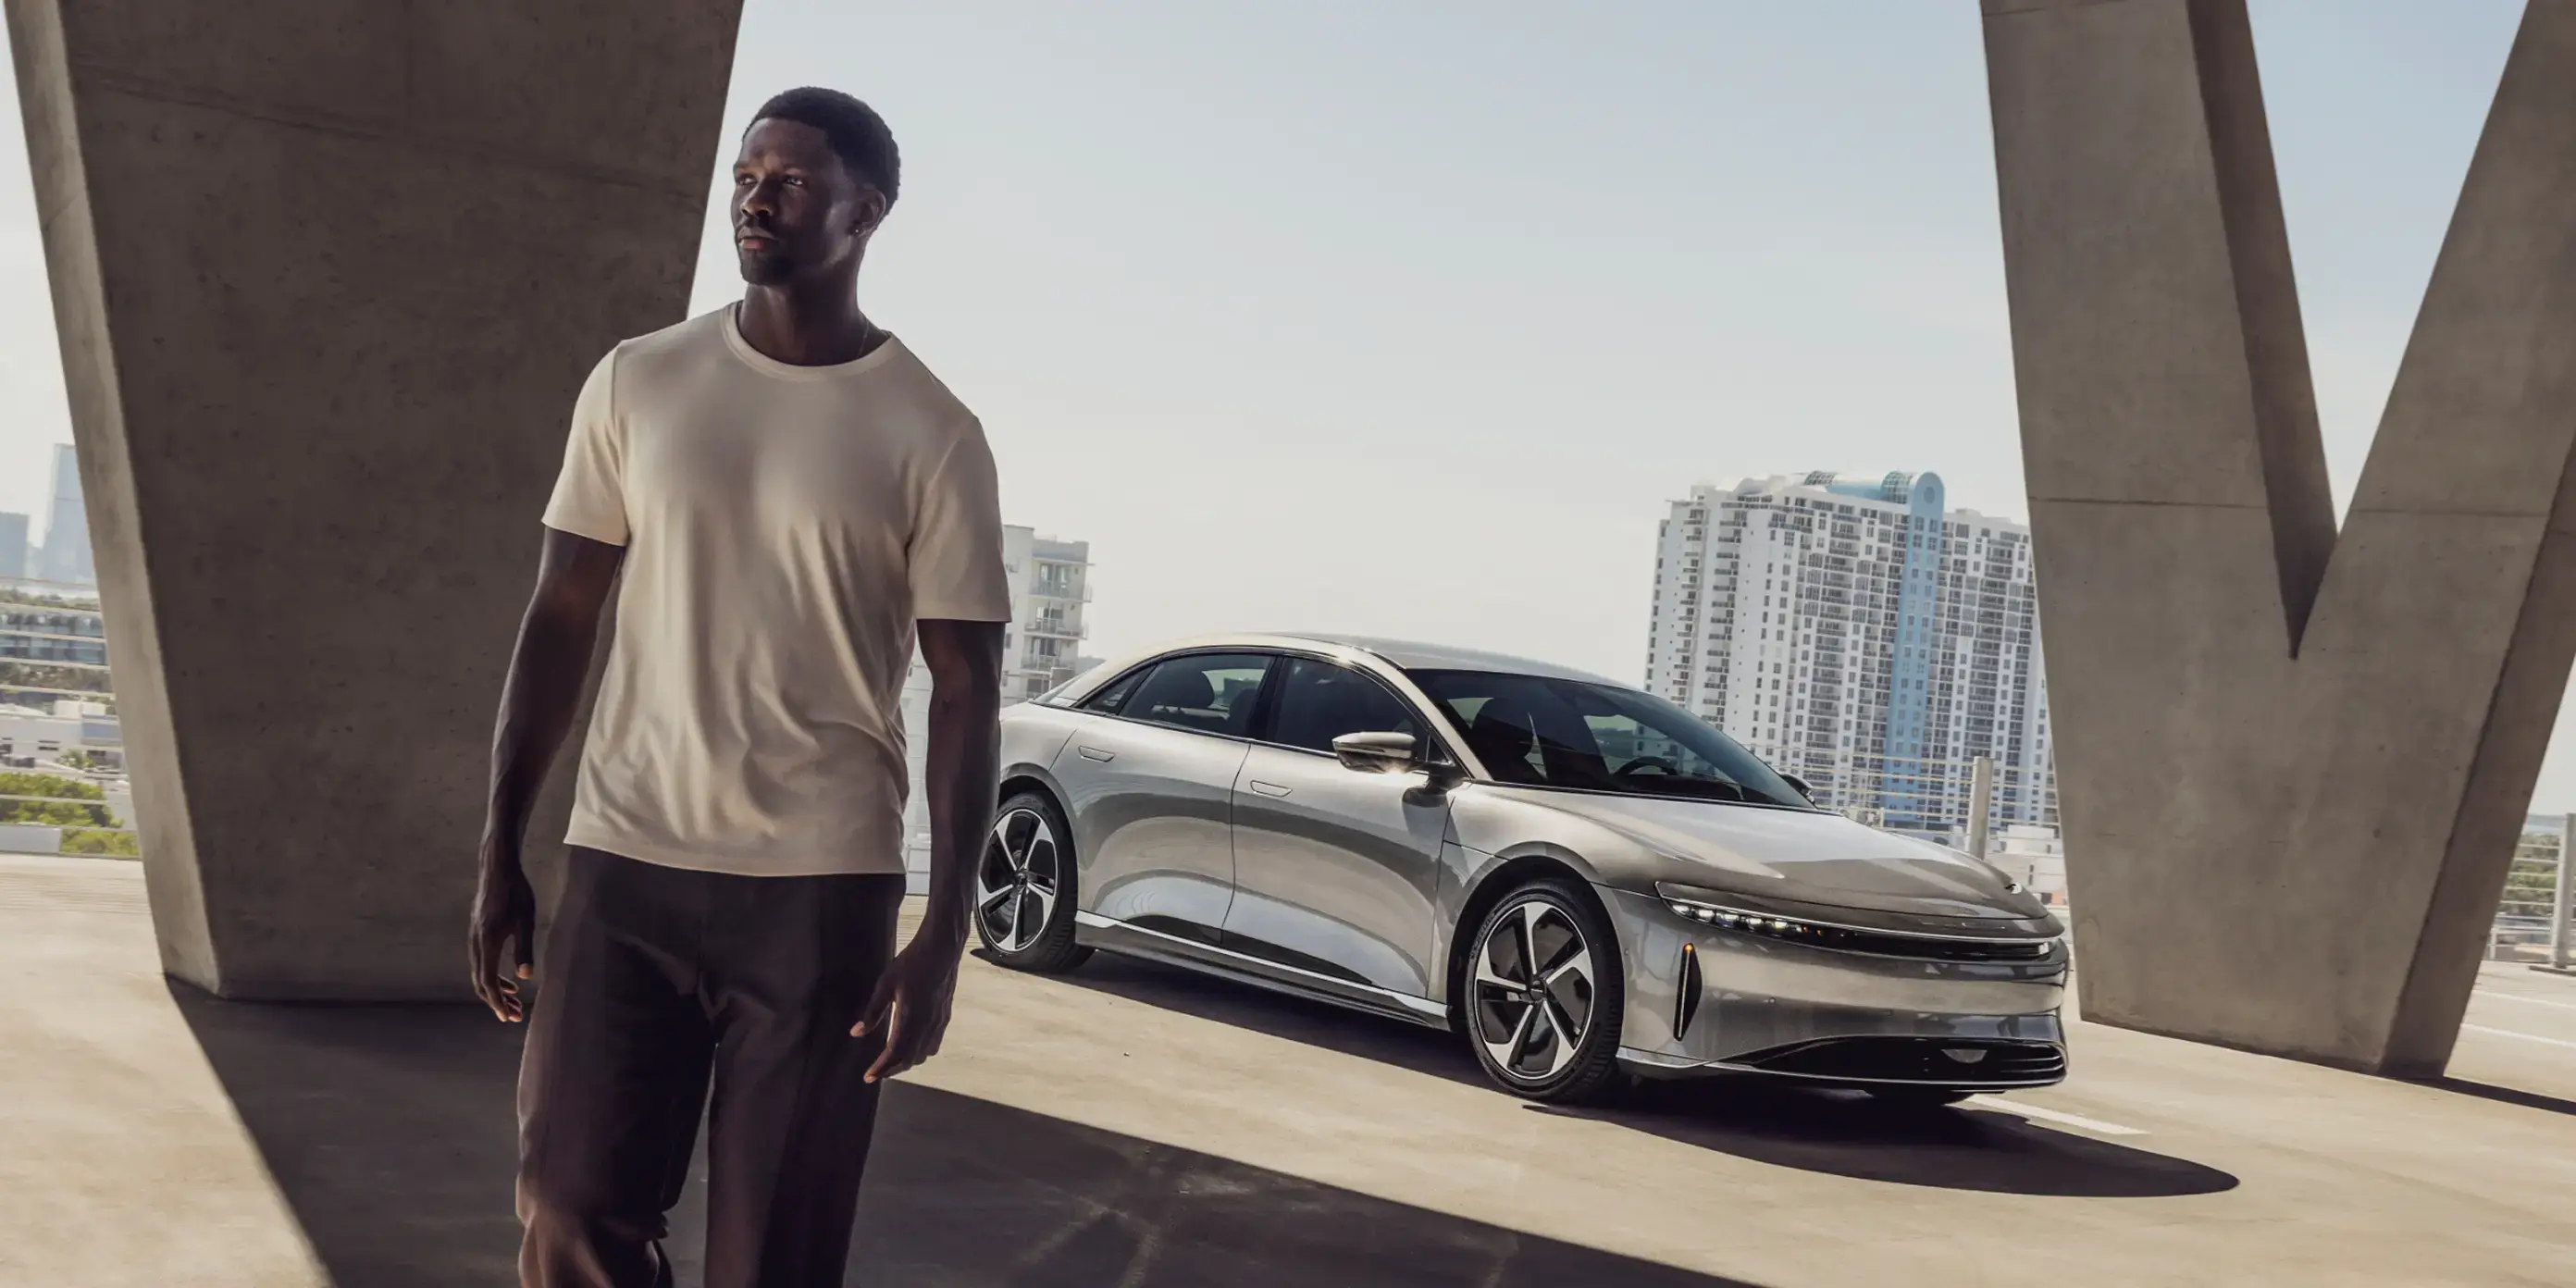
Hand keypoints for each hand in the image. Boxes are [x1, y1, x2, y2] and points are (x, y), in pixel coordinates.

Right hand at [468, 839, 535, 1022]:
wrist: (497, 870)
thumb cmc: (516, 893)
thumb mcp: (526, 920)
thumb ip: (524, 948)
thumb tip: (527, 976)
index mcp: (488, 942)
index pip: (488, 981)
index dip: (497, 1002)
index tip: (508, 1018)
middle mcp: (476, 943)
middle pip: (481, 981)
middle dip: (497, 1002)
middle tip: (515, 1017)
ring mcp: (474, 938)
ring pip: (480, 973)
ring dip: (496, 990)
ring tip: (515, 1003)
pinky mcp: (477, 933)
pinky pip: (481, 962)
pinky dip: (493, 976)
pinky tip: (510, 980)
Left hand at [851, 928, 965, 1082]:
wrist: (941, 950)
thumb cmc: (911, 964)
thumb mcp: (885, 985)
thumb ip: (872, 1012)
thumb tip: (857, 1032)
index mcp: (909, 1018)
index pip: (894, 1053)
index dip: (881, 1068)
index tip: (868, 1077)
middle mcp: (926, 1025)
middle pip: (910, 1059)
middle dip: (892, 1069)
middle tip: (877, 1072)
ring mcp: (938, 1023)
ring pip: (923, 1054)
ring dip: (907, 1062)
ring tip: (892, 1061)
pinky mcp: (945, 1017)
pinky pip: (934, 1044)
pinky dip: (921, 1052)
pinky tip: (913, 1046)